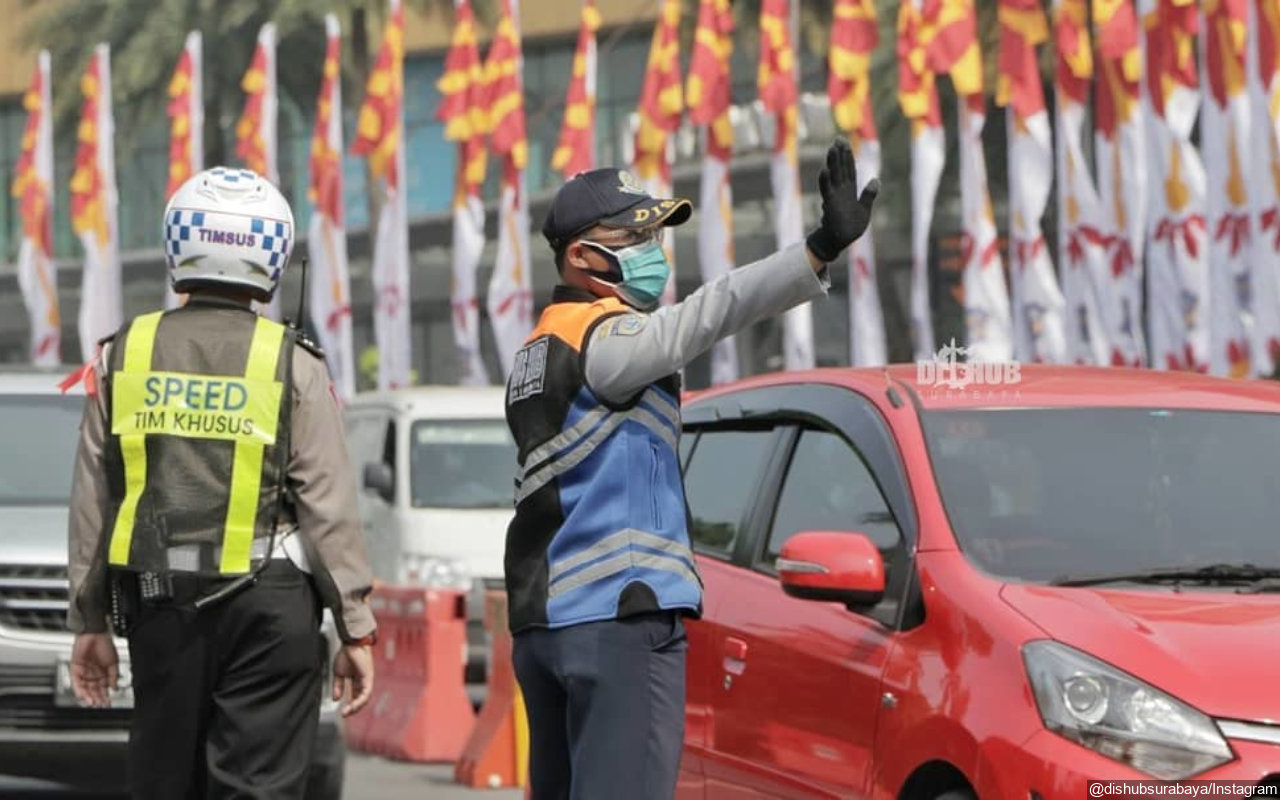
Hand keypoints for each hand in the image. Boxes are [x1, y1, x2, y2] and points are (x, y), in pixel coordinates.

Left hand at [71, 633, 118, 707]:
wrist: (95, 634)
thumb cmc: (105, 644)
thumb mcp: (114, 662)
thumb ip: (114, 676)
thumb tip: (114, 687)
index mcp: (101, 672)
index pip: (102, 688)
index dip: (105, 696)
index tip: (107, 703)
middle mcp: (92, 674)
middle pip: (93, 690)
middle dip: (97, 698)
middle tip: (100, 706)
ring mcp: (83, 672)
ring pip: (84, 688)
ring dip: (88, 696)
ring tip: (92, 703)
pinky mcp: (75, 669)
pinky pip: (76, 682)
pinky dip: (79, 689)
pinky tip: (84, 695)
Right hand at [333, 643, 374, 716]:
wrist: (350, 643)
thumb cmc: (346, 654)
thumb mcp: (338, 674)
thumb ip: (338, 686)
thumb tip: (336, 698)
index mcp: (356, 680)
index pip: (355, 696)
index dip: (349, 705)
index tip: (342, 712)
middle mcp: (363, 681)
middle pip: (361, 699)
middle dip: (353, 708)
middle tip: (344, 714)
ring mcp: (367, 679)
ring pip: (364, 698)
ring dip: (356, 707)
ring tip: (347, 712)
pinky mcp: (368, 677)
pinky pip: (366, 693)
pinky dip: (359, 700)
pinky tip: (352, 705)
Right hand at [805, 137, 879, 263]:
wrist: (841, 241)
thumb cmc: (852, 227)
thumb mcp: (865, 210)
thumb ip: (869, 195)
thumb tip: (876, 180)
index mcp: (850, 190)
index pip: (849, 169)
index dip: (848, 156)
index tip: (844, 142)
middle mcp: (841, 190)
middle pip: (841, 168)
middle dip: (840, 154)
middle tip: (838, 138)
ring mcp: (834, 196)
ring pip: (834, 176)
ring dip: (833, 162)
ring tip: (832, 148)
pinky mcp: (830, 204)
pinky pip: (827, 190)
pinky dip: (825, 180)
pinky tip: (824, 170)